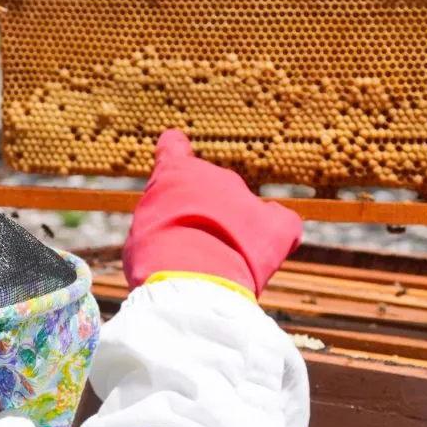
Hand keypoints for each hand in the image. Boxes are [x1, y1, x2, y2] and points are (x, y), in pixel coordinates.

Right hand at [123, 130, 303, 297]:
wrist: (190, 278)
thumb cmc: (156, 258)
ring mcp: (246, 197)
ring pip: (242, 210)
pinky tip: (259, 255)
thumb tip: (172, 235)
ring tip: (219, 262)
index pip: (174, 147)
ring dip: (234, 231)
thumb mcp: (144, 233)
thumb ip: (159, 221)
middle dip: (204, 213)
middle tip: (192, 248)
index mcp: (175, 173)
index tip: (174, 147)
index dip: (174, 152)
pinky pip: (283, 223)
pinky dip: (275, 236)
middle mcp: (214, 176)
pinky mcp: (275, 224)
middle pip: (212, 190)